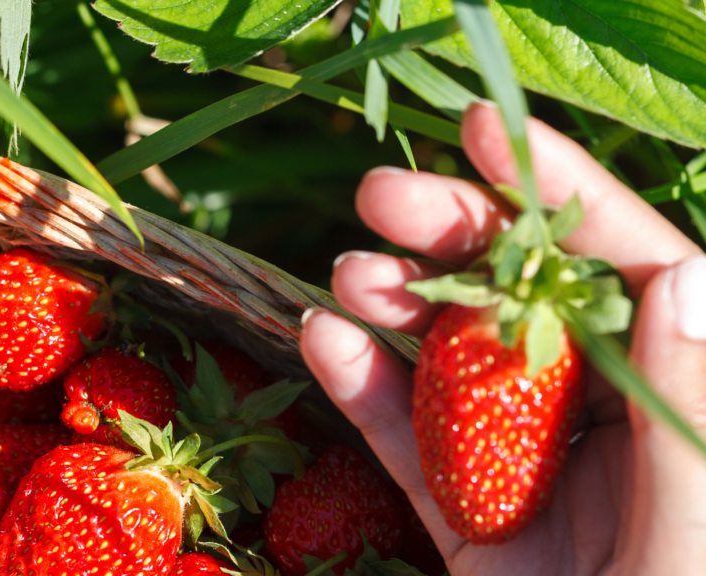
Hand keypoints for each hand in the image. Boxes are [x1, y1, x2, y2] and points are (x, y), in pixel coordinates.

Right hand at [300, 101, 705, 575]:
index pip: (630, 275)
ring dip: (398, 309)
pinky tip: (322, 341)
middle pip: (527, 304)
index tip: (489, 133)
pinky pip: (410, 443)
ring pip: (456, 365)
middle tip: (384, 200)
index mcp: (681, 408)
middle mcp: (605, 423)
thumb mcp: (697, 533)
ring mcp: (529, 468)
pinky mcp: (468, 519)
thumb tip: (688, 277)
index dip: (563, 196)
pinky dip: (364, 391)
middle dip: (457, 241)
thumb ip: (689, 412)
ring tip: (349, 276)